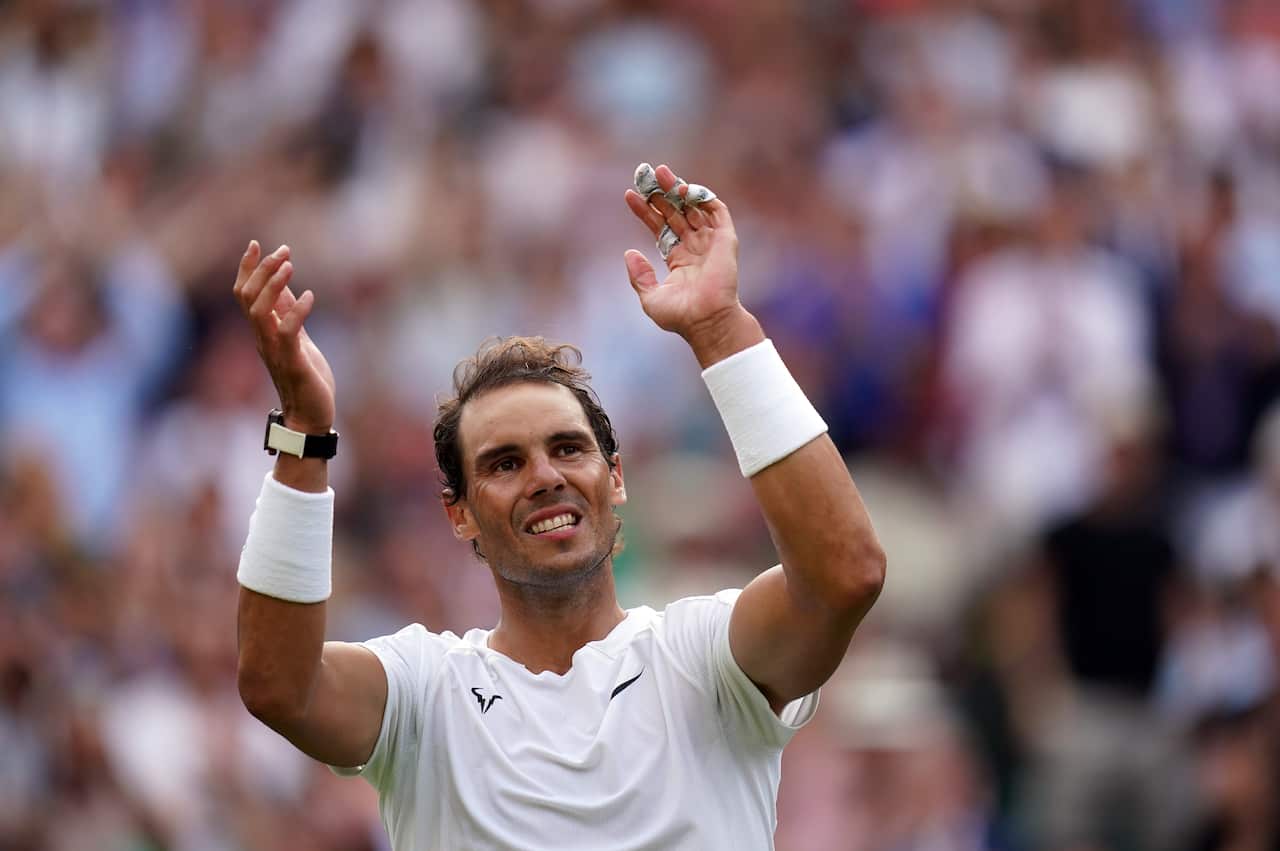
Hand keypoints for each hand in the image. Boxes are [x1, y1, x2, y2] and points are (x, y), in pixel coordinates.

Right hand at [232, 242, 334, 432]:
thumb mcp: (299, 340)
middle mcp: (262, 339)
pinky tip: (310, 296)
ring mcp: (275, 351)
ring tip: (290, 265)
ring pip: (259, 311)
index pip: (244, 294)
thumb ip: (288, 316)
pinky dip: (296, 312)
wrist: (311, 417)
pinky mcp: (292, 362)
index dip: (247, 268)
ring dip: (273, 285)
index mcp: (263, 332)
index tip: (256, 244)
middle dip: (262, 269)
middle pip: (247, 297)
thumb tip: (285, 288)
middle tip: (283, 251)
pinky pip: (286, 332)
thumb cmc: (306, 380)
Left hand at [623, 164, 762, 366]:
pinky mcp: (725, 239)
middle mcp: (694, 247)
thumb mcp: (650, 297)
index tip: (629, 194)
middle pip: (675, 212)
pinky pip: (717, 211)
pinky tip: (683, 187)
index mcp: (678, 259)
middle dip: (660, 193)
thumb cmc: (680, 315)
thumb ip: (639, 276)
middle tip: (645, 174)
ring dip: (678, 188)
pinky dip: (703, 196)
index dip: (645, 210)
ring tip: (660, 173)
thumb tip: (629, 252)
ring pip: (693, 207)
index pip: (660, 227)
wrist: (706, 320)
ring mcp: (710, 242)